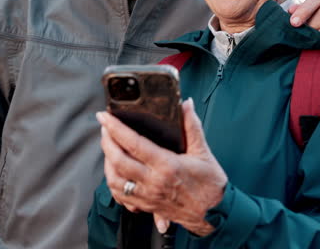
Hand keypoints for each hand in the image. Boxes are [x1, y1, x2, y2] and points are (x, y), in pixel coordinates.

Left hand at [96, 99, 226, 236]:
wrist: (215, 213)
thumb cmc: (210, 185)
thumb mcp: (203, 152)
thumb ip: (192, 126)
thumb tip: (186, 105)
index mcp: (167, 165)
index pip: (134, 143)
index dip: (116, 128)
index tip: (105, 117)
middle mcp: (154, 182)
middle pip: (118, 161)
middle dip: (106, 142)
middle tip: (105, 128)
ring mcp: (148, 196)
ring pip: (115, 180)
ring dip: (106, 162)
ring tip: (108, 148)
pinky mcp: (147, 205)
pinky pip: (121, 196)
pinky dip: (113, 183)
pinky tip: (114, 172)